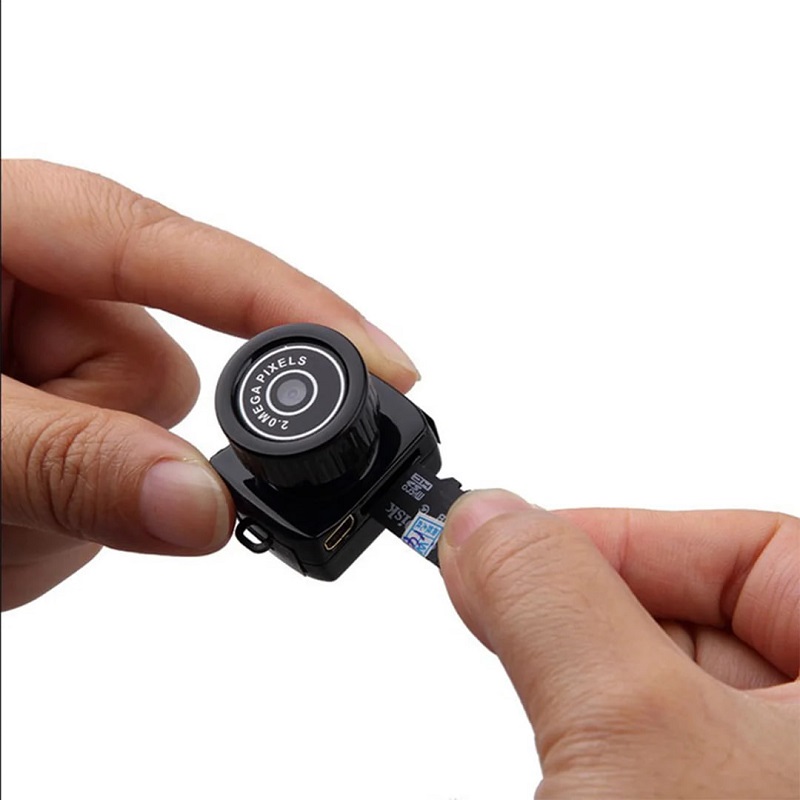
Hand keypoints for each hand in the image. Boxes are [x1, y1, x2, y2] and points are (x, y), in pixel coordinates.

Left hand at [1, 159, 418, 610]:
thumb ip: (64, 460)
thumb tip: (208, 506)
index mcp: (24, 228)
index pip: (192, 257)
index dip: (300, 312)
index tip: (396, 365)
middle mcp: (58, 288)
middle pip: (173, 375)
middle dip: (118, 448)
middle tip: (20, 488)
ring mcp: (68, 360)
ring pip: (161, 443)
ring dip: (88, 494)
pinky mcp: (78, 422)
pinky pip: (141, 479)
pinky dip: (86, 516)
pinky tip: (12, 514)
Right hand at [439, 491, 799, 797]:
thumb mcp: (632, 730)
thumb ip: (555, 598)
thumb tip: (487, 519)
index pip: (759, 549)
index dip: (629, 535)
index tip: (522, 546)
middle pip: (707, 610)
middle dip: (592, 603)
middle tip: (496, 600)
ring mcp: (778, 780)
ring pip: (673, 680)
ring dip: (585, 663)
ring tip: (523, 667)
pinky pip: (658, 740)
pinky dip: (595, 718)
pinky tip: (558, 727)